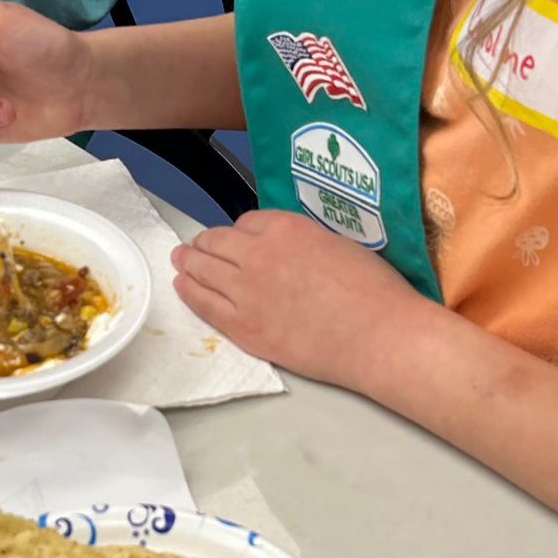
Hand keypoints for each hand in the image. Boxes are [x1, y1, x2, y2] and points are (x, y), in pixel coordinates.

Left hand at [172, 208, 429, 388]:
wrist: (377, 334)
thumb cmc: (373, 289)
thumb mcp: (338, 243)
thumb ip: (304, 242)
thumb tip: (289, 250)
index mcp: (285, 228)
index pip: (247, 222)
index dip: (240, 232)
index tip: (238, 239)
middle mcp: (258, 254)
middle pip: (217, 243)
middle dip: (204, 243)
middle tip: (194, 246)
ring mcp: (246, 292)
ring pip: (203, 270)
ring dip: (188, 262)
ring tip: (180, 260)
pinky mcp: (244, 327)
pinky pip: (205, 305)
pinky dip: (189, 292)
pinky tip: (181, 286)